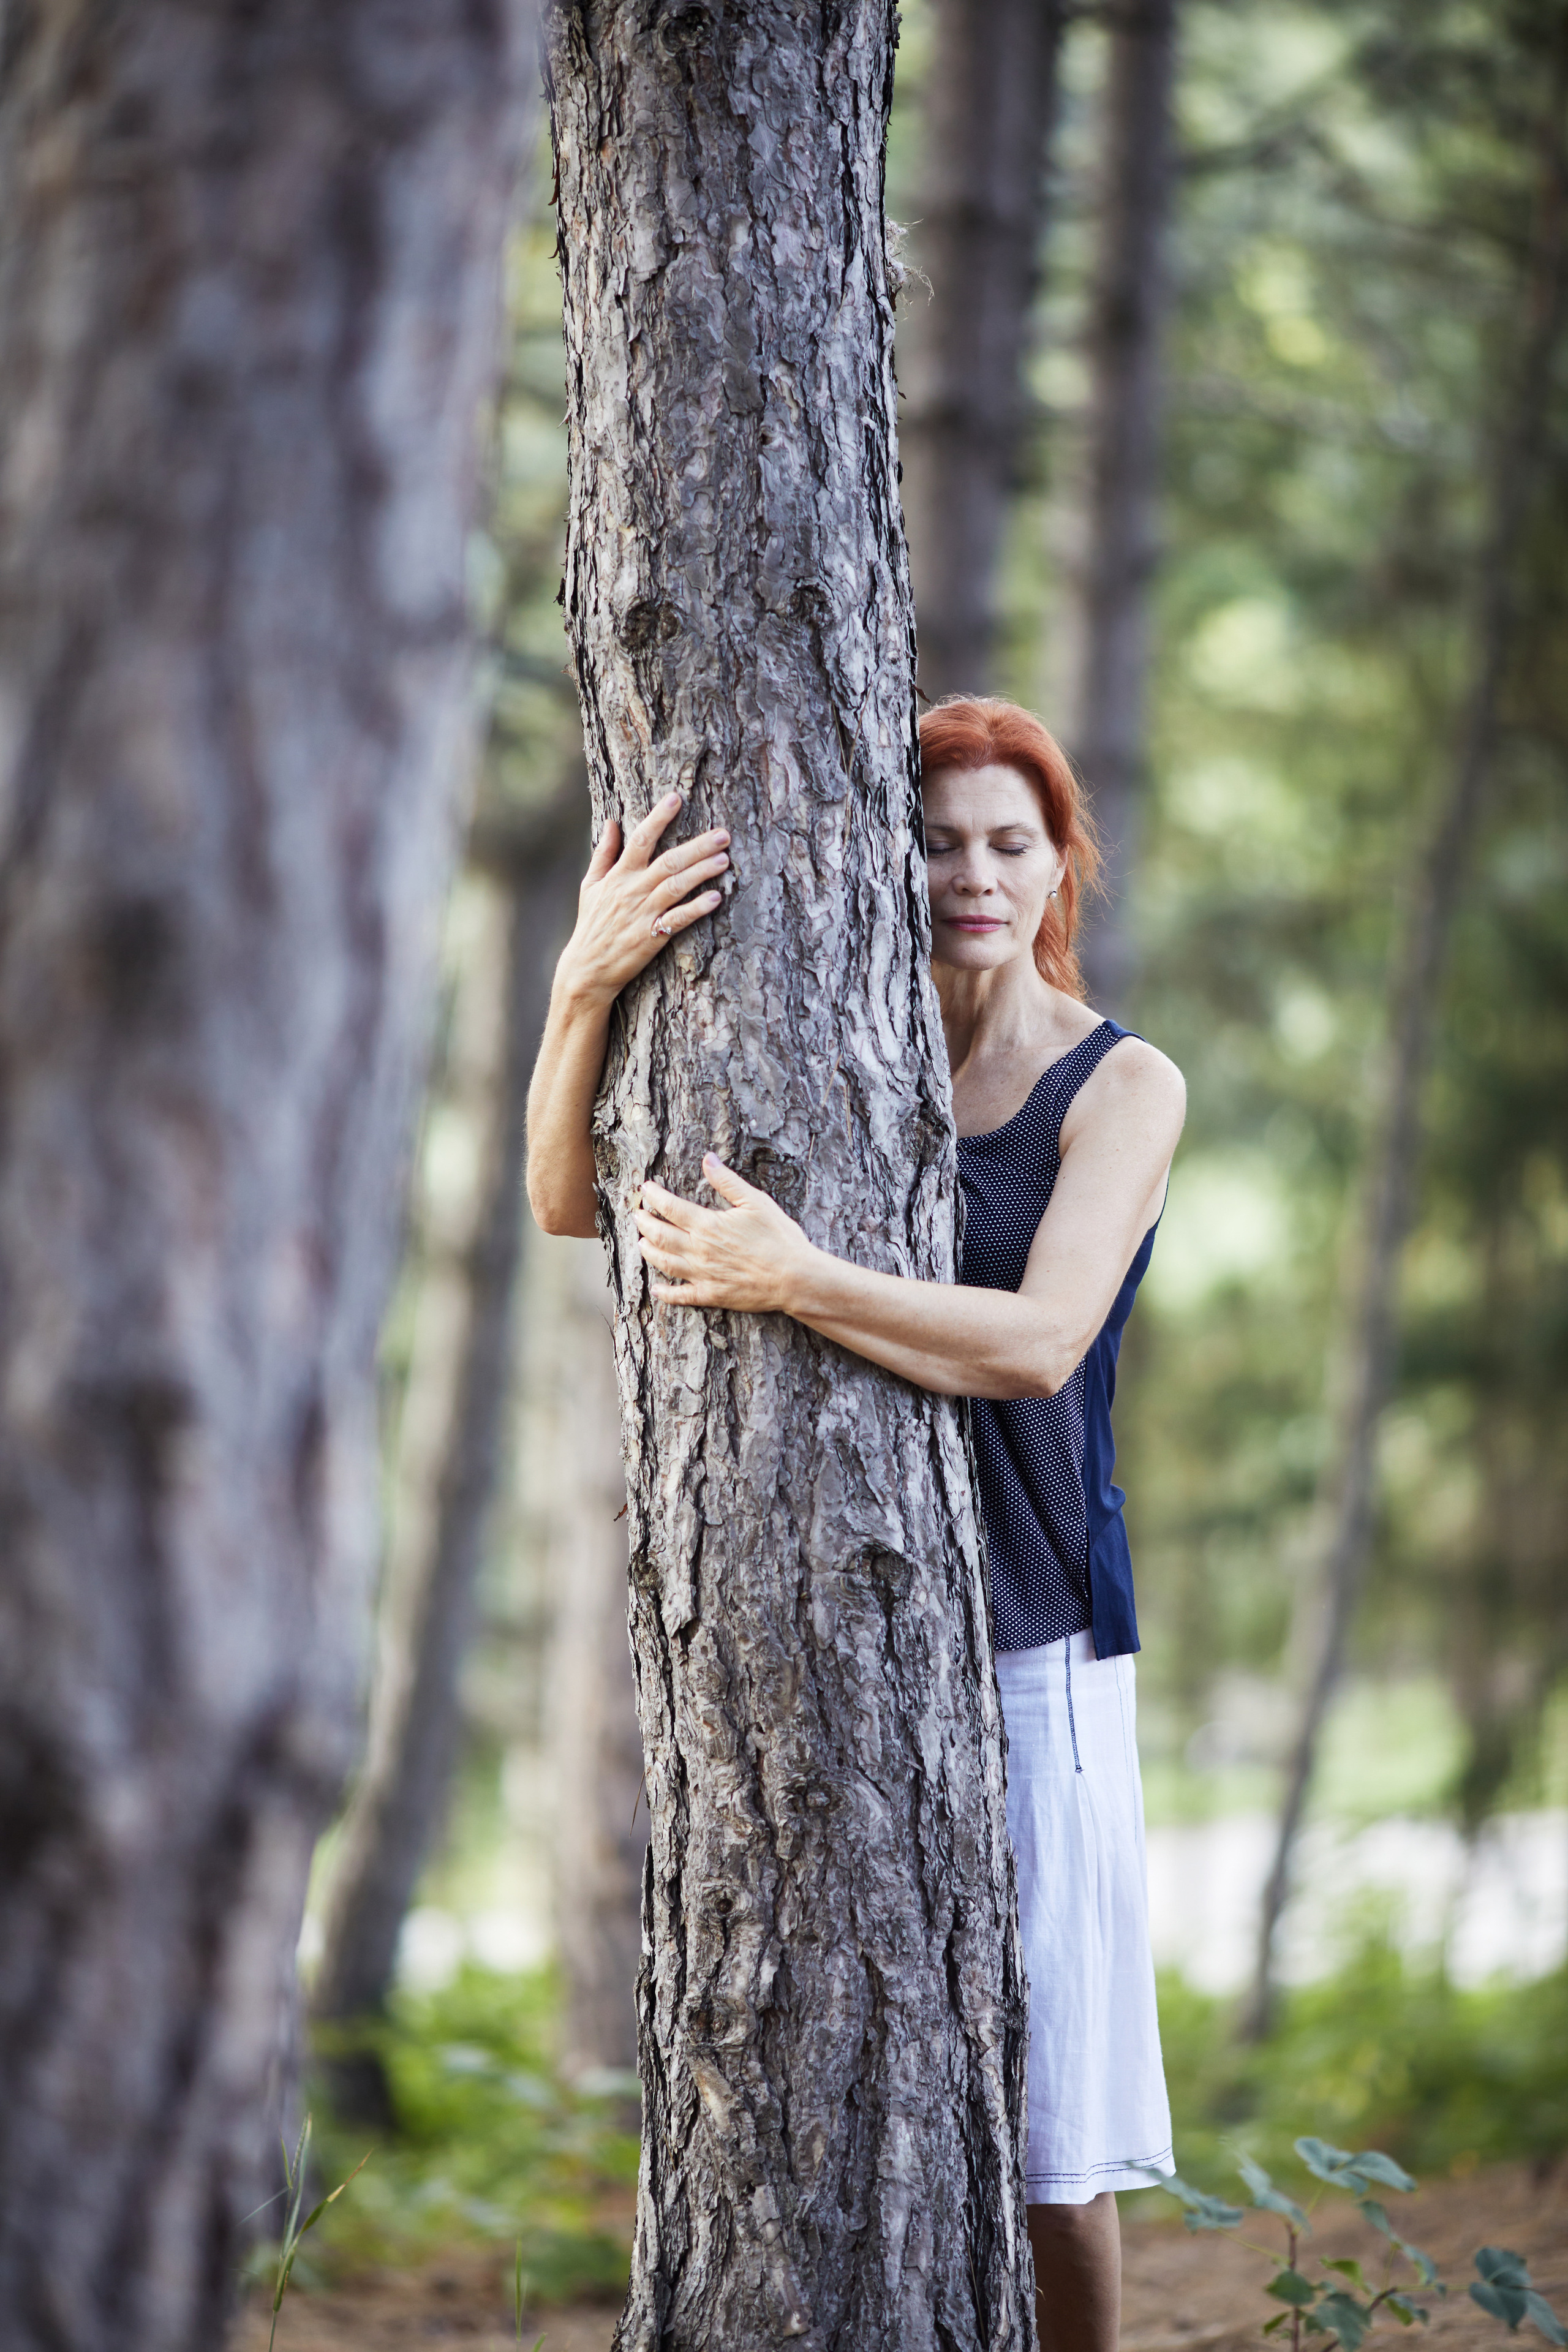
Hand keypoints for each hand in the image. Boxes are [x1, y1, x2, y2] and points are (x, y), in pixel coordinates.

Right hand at [557, 793, 729, 1005]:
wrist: (587, 969)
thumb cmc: (591, 925)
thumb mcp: (590, 886)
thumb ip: (603, 854)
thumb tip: (612, 823)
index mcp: (618, 876)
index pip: (640, 840)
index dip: (658, 818)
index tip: (676, 798)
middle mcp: (632, 891)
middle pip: (668, 861)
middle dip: (697, 846)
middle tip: (723, 834)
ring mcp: (643, 914)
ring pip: (676, 887)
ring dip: (701, 872)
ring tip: (724, 859)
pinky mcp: (652, 937)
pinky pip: (677, 920)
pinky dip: (696, 909)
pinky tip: (715, 898)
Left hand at [635, 1155, 816, 1314]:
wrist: (795, 1278)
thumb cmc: (779, 1238)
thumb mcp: (755, 1202)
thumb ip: (727, 1181)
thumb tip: (707, 1158)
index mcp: (708, 1225)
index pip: (670, 1207)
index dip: (654, 1196)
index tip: (645, 1189)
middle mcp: (699, 1251)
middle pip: (660, 1235)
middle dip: (644, 1223)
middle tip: (636, 1215)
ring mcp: (703, 1275)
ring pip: (664, 1263)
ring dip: (649, 1251)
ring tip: (641, 1243)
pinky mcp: (712, 1295)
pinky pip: (681, 1295)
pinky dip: (666, 1293)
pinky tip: (657, 1289)